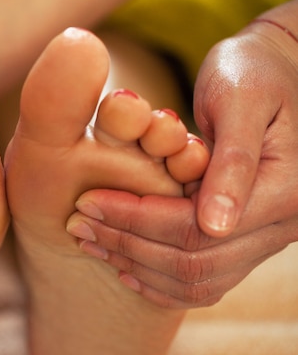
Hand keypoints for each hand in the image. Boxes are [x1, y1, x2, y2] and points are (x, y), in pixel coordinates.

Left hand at [67, 10, 297, 308]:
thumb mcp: (240, 98)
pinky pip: (204, 282)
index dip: (136, 219)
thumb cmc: (251, 72)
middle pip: (192, 262)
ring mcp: (264, 241)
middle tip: (77, 224)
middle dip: (127, 243)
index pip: (196, 228)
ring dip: (137, 266)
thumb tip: (216, 225)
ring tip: (91, 241)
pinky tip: (124, 265)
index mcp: (281, 191)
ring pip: (196, 281)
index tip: (87, 201)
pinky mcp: (245, 242)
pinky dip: (160, 280)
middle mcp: (279, 227)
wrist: (273, 74)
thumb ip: (232, 159)